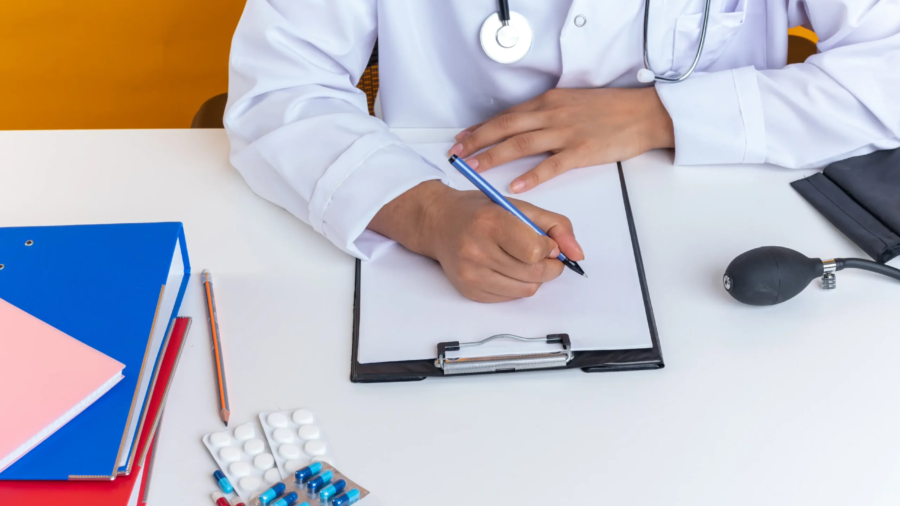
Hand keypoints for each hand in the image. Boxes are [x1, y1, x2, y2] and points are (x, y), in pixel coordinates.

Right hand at [368, 181, 583, 302]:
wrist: (439, 223)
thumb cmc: (481, 211)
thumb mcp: (519, 206)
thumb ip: (555, 226)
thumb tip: (577, 254)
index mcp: (490, 223)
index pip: (534, 251)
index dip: (548, 249)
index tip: (544, 242)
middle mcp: (476, 250)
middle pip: (534, 274)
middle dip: (549, 266)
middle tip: (544, 255)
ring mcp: (471, 274)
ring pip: (526, 290)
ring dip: (534, 277)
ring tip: (522, 260)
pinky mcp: (469, 291)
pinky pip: (510, 298)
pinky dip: (516, 285)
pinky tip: (505, 268)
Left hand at [448, 87, 674, 192]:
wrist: (644, 113)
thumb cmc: (611, 110)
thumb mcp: (572, 103)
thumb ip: (547, 113)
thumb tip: (524, 126)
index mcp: (549, 102)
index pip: (506, 115)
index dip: (481, 128)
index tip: (461, 139)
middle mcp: (552, 114)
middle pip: (505, 127)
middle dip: (476, 141)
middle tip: (455, 154)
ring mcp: (566, 132)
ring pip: (520, 144)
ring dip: (493, 156)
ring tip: (473, 168)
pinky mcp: (582, 151)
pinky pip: (551, 165)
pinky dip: (531, 176)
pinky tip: (515, 186)